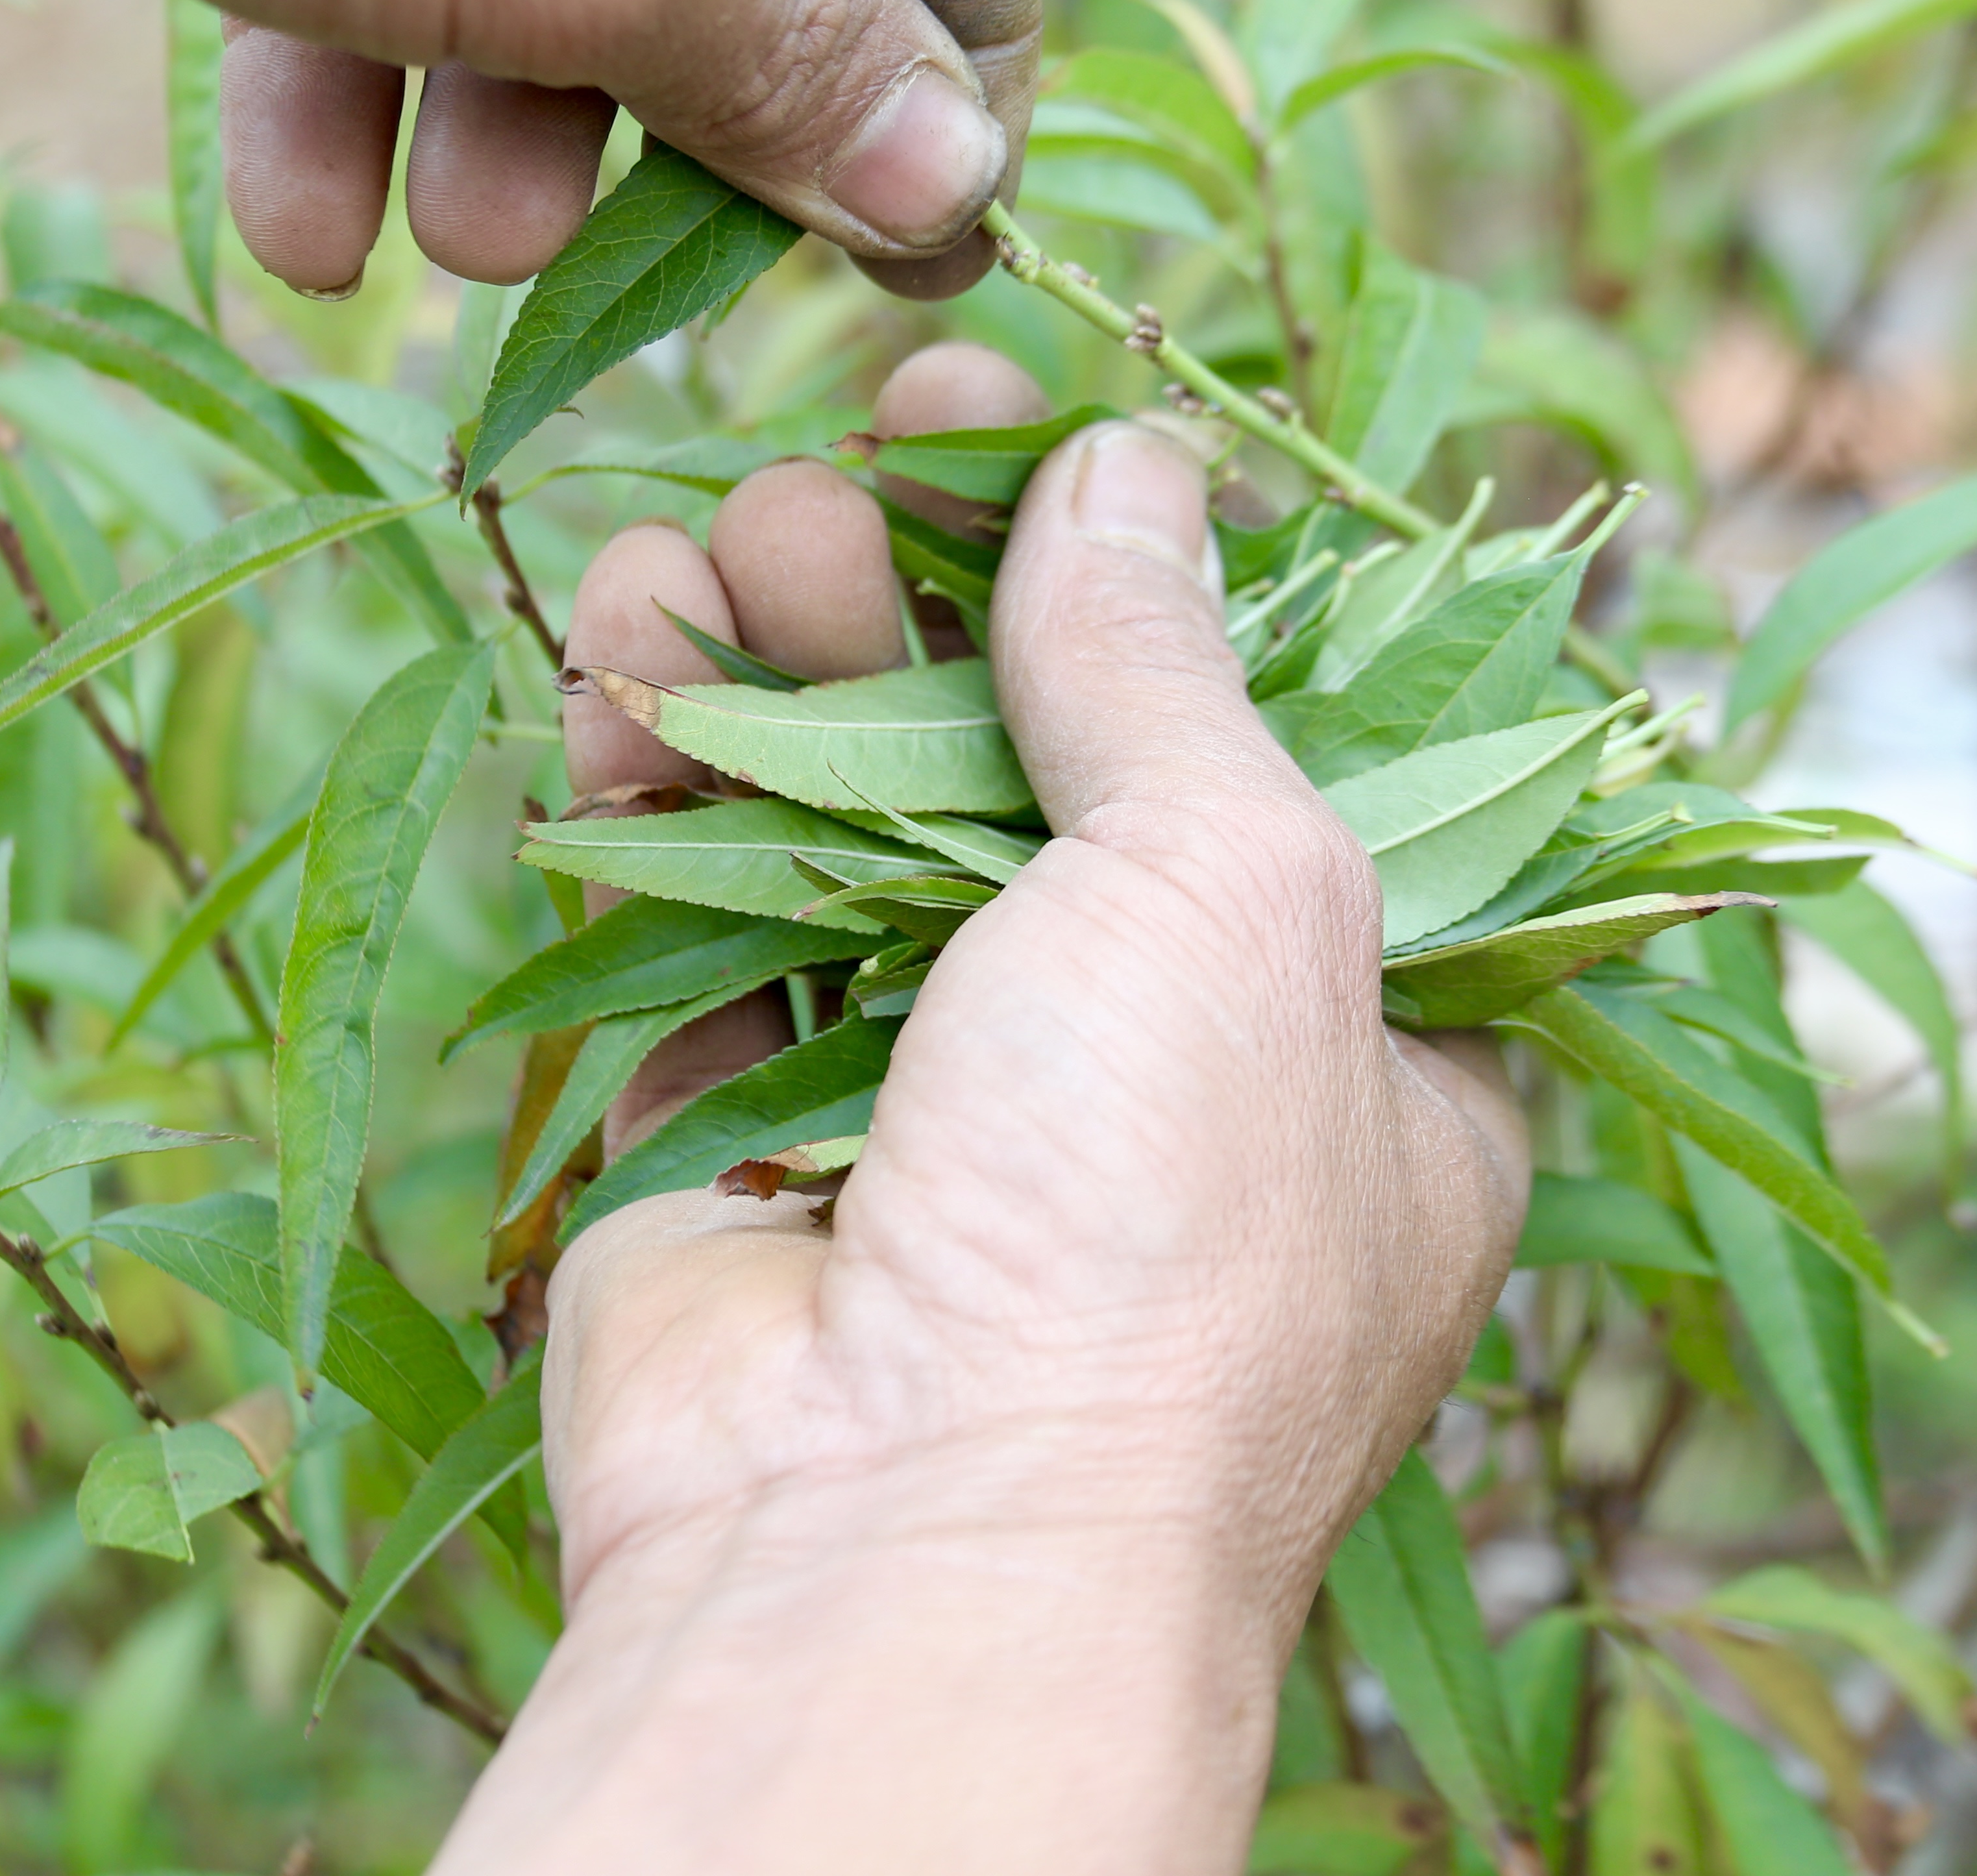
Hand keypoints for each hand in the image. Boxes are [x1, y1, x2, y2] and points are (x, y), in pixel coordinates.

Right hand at [437, 352, 1528, 1874]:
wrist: (895, 1558)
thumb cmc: (1150, 1233)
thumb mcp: (1236, 891)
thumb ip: (1165, 663)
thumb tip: (1129, 464)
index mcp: (1357, 1030)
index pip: (1277, 735)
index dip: (1166, 564)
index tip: (1053, 418)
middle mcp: (1156, 1062)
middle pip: (1044, 744)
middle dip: (949, 580)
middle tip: (870, 436)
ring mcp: (943, 1099)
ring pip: (855, 803)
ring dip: (785, 644)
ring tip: (720, 535)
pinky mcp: (745, 1131)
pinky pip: (704, 905)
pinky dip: (660, 765)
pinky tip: (619, 645)